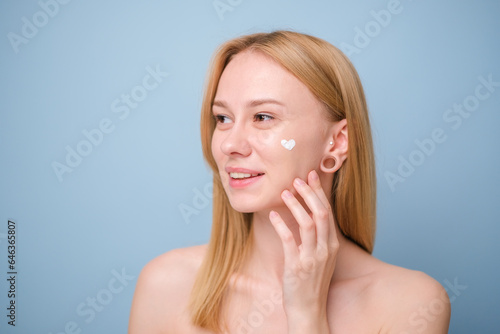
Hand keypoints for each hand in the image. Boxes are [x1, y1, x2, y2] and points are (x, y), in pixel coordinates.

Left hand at [269, 169, 337, 332]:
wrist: (309, 309)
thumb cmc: (312, 281)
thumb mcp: (321, 258)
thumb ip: (318, 238)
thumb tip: (307, 214)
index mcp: (332, 245)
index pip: (328, 212)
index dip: (319, 192)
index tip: (312, 176)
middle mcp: (325, 249)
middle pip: (321, 213)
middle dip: (310, 193)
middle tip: (297, 179)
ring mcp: (312, 258)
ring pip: (307, 223)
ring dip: (295, 205)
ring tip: (284, 193)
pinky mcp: (297, 266)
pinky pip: (289, 240)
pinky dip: (281, 224)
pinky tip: (273, 215)